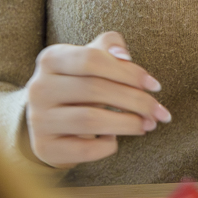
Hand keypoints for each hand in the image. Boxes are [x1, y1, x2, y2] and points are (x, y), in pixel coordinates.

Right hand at [24, 31, 172, 168]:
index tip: (155, 86)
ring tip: (147, 125)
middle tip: (160, 112)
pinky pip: (85, 149)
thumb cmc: (78, 85)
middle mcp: (39, 87)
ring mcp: (38, 119)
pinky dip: (108, 145)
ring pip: (90, 120)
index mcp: (50, 58)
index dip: (128, 72)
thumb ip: (109, 48)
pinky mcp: (45, 147)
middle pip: (94, 89)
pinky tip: (113, 139)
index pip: (91, 59)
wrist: (48, 122)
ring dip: (127, 124)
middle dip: (135, 101)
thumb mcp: (89, 60)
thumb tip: (124, 55)